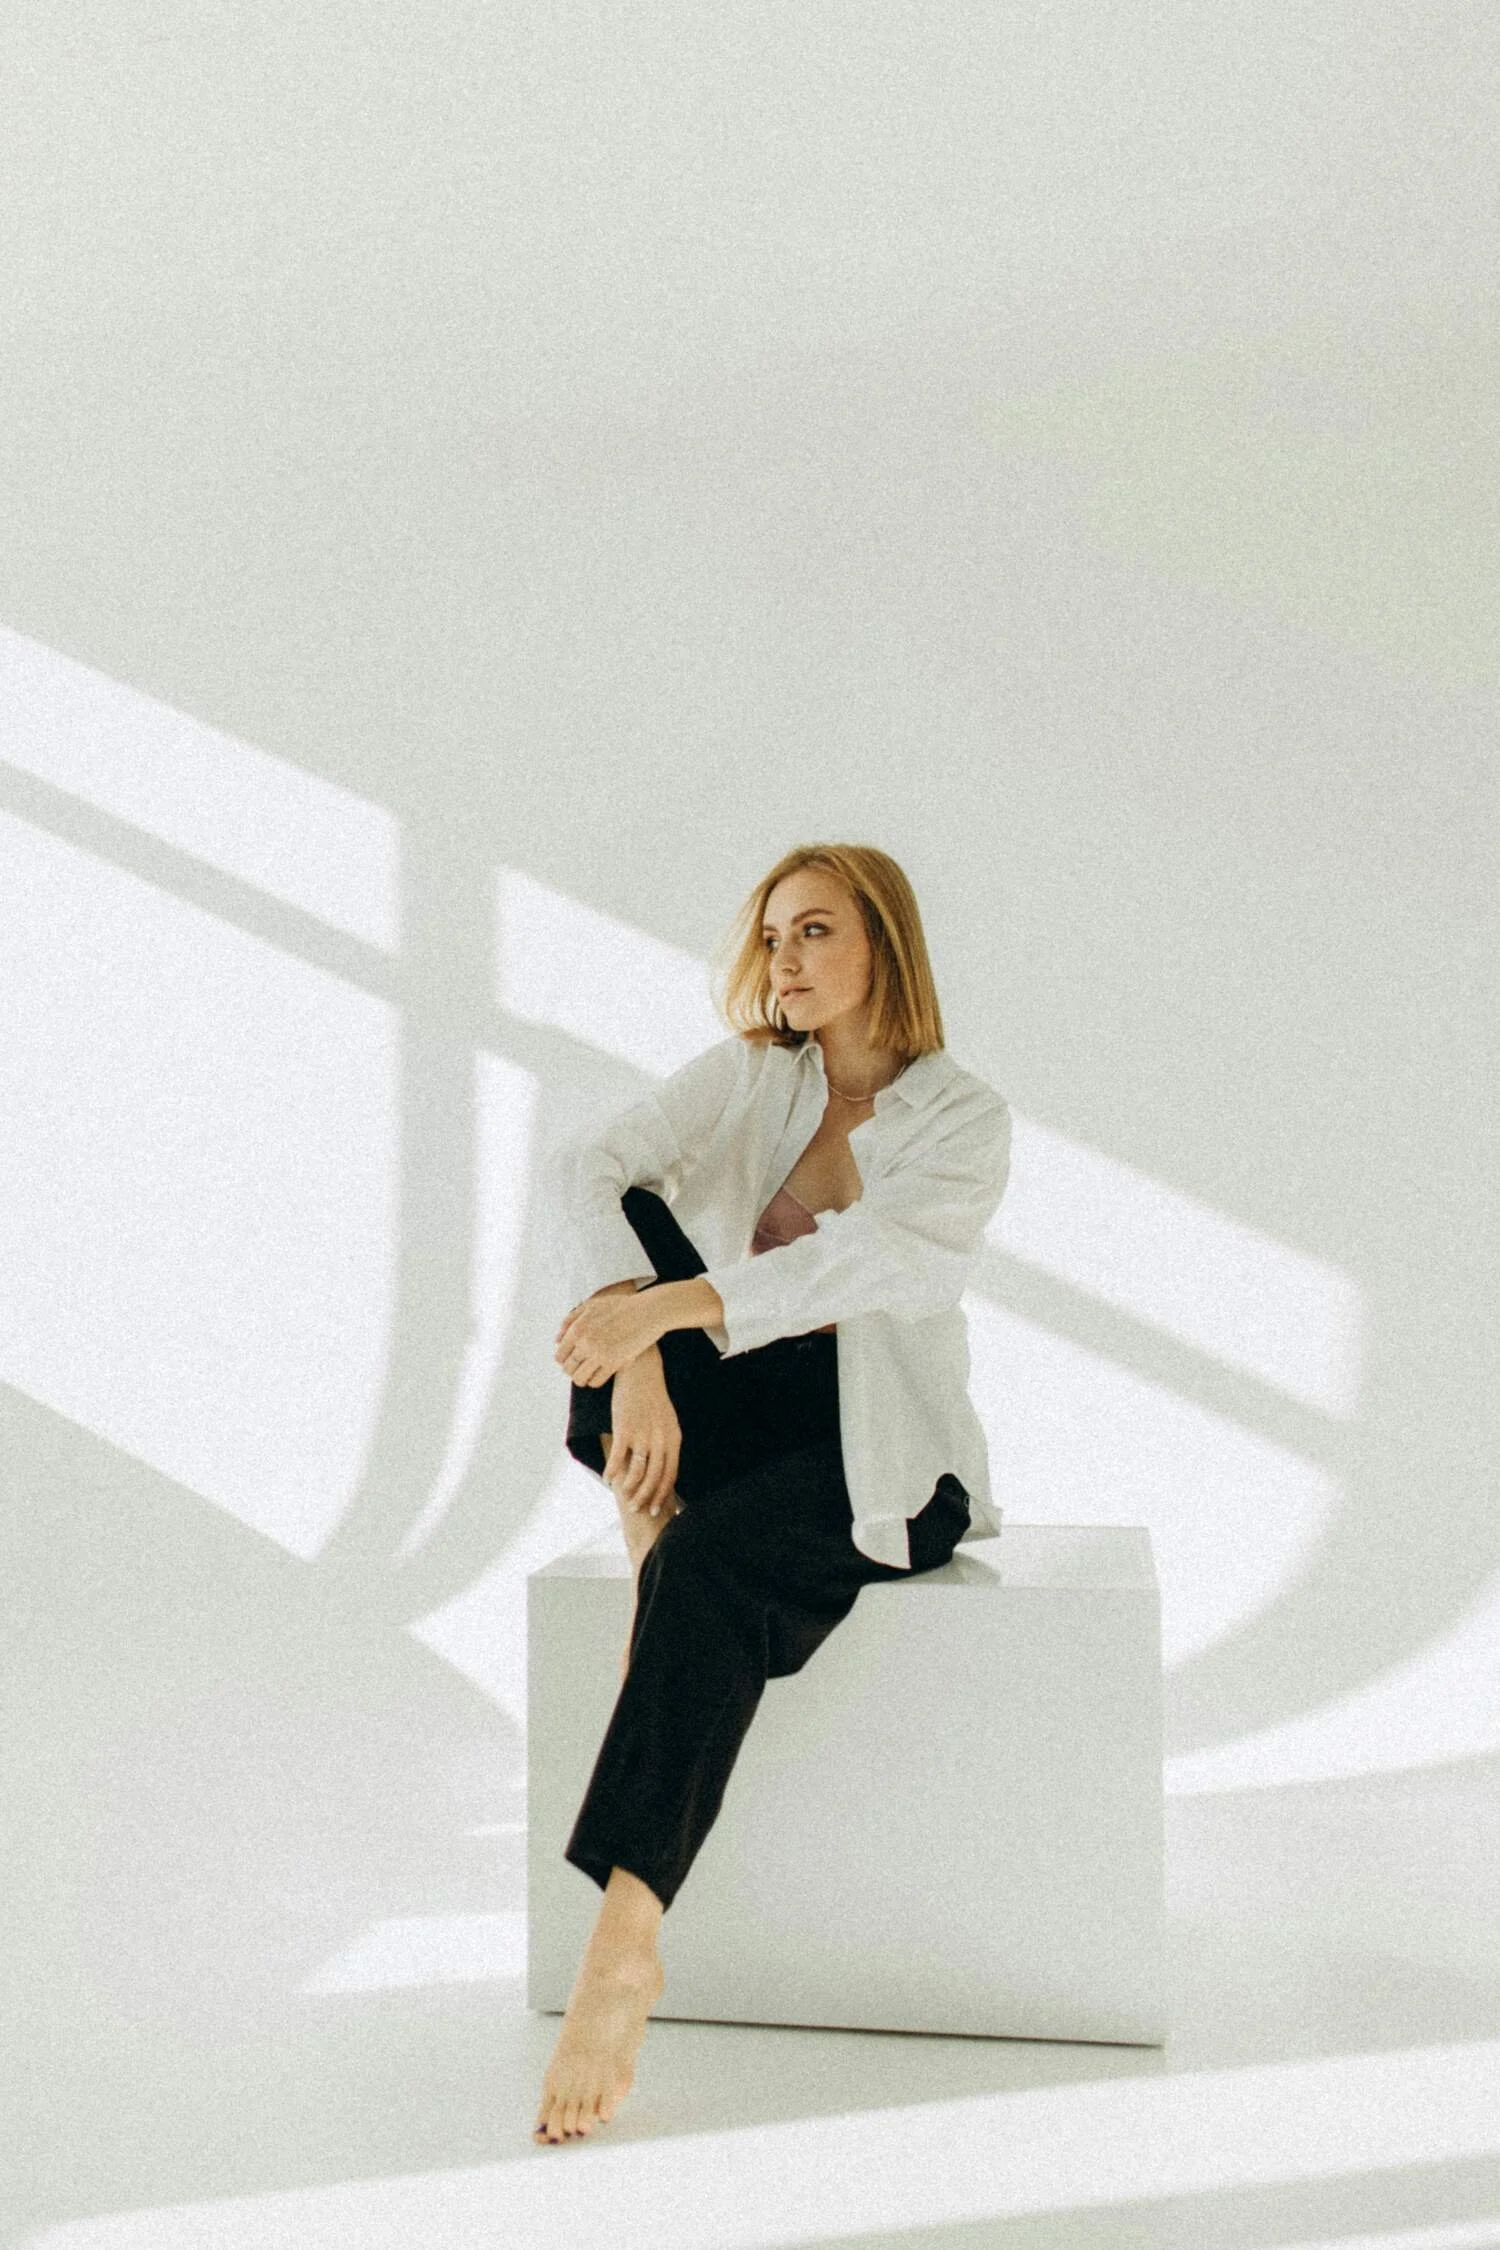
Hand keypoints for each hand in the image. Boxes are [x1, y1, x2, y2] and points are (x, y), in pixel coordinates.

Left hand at [555, 1285, 665, 1385]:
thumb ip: (570, 1320)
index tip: (570, 1360)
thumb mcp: (591, 1305)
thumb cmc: (619, 1306)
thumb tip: (557, 1340)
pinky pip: (596, 1381)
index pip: (560, 1354)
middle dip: (571, 1370)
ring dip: (581, 1379)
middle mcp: (586, 1342)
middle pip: (568, 1368)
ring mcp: (600, 1354)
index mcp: (578, 1328)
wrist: (646, 1312)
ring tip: (586, 1376)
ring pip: (579, 1378)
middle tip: (578, 1369)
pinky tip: (598, 1376)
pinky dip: (594, 1381)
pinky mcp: (614, 1363)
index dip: (563, 1360)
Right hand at [607, 1354, 681, 1514]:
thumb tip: (664, 1465)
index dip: (663, 1494)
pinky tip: (608, 1478)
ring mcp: (642, 1435)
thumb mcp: (668, 1421)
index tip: (656, 1508)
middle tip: (638, 1510)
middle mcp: (660, 1439)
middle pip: (655, 1477)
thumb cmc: (653, 1398)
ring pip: (638, 1471)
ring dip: (630, 1488)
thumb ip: (666, 1443)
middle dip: (646, 1497)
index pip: (670, 1474)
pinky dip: (613, 1471)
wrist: (641, 1371)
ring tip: (624, 1496)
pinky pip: (619, 1457)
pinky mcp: (624, 1429)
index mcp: (673, 1438)